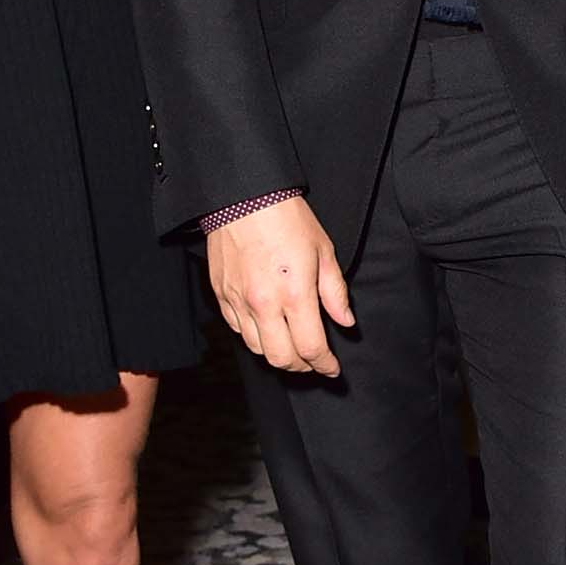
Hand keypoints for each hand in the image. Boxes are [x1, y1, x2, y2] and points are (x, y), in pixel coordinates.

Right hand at [206, 198, 354, 376]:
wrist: (243, 196)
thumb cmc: (286, 218)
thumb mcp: (323, 251)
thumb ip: (334, 292)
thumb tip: (345, 321)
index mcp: (294, 293)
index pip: (311, 347)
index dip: (325, 364)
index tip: (332, 368)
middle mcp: (263, 303)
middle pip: (282, 358)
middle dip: (302, 367)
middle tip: (314, 361)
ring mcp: (238, 301)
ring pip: (257, 349)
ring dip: (278, 354)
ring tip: (292, 347)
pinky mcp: (221, 295)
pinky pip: (237, 330)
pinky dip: (255, 337)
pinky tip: (268, 328)